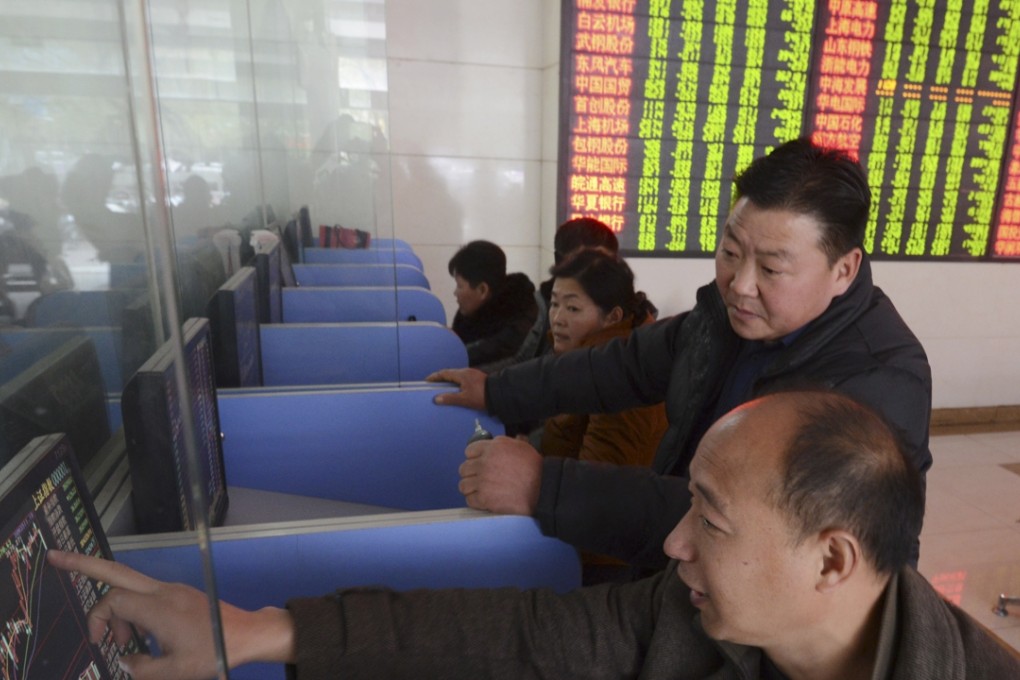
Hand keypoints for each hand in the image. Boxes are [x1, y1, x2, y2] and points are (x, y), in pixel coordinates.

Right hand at [47, 550, 294, 679]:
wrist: (247, 635)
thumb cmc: (214, 652)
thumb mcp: (174, 671)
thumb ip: (140, 668)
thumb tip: (121, 662)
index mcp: (159, 608)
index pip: (112, 601)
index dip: (98, 620)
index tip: (101, 642)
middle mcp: (163, 591)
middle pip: (116, 571)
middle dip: (84, 563)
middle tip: (56, 556)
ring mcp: (172, 589)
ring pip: (130, 586)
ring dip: (117, 609)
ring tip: (127, 643)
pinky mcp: (180, 594)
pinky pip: (146, 595)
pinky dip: (134, 611)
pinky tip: (142, 637)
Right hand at [426, 367, 486, 409]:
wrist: (499, 395)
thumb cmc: (482, 397)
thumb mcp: (464, 399)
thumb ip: (450, 398)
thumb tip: (436, 399)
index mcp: (462, 374)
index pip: (444, 373)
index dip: (435, 376)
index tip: (427, 380)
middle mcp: (467, 371)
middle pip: (450, 372)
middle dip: (440, 378)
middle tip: (433, 383)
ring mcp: (473, 374)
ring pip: (457, 375)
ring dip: (449, 379)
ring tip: (443, 386)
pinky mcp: (477, 378)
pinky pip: (463, 377)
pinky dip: (456, 381)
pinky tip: (457, 388)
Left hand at [458, 436, 541, 514]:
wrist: (542, 488)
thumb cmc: (535, 468)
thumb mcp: (522, 446)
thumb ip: (506, 443)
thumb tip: (498, 444)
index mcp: (492, 447)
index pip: (469, 451)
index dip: (474, 459)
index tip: (479, 465)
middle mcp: (484, 462)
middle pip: (464, 469)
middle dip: (471, 475)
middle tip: (480, 480)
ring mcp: (483, 481)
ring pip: (464, 485)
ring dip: (471, 489)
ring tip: (481, 491)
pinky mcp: (484, 498)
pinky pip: (470, 500)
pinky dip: (475, 501)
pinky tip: (484, 501)